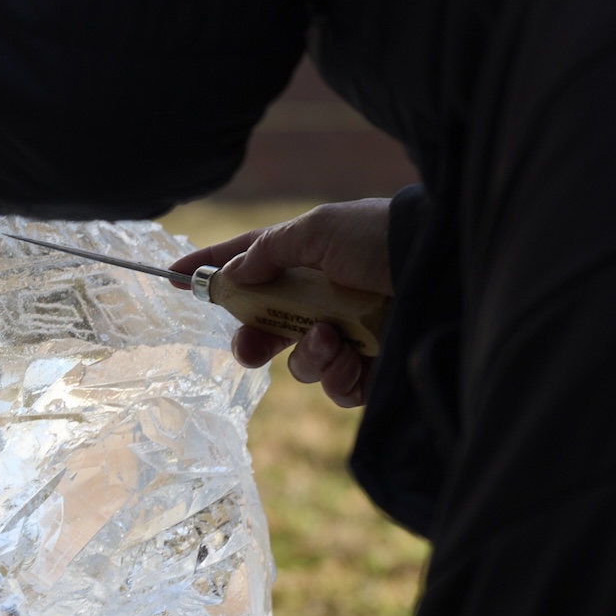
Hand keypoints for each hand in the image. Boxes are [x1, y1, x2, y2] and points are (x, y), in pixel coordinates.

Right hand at [172, 198, 393, 408]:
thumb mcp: (318, 230)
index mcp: (309, 257)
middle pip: (269, 325)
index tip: (172, 280)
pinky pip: (336, 385)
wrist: (443, 267)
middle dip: (253, 339)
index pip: (249, 263)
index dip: (211, 270)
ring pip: (301, 361)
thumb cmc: (381, 237)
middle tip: (248, 348)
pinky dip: (336, 375)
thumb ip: (269, 251)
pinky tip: (351, 358)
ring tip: (330, 337)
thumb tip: (232, 273)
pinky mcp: (374, 367)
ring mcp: (350, 333)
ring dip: (306, 354)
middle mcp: (327, 297)